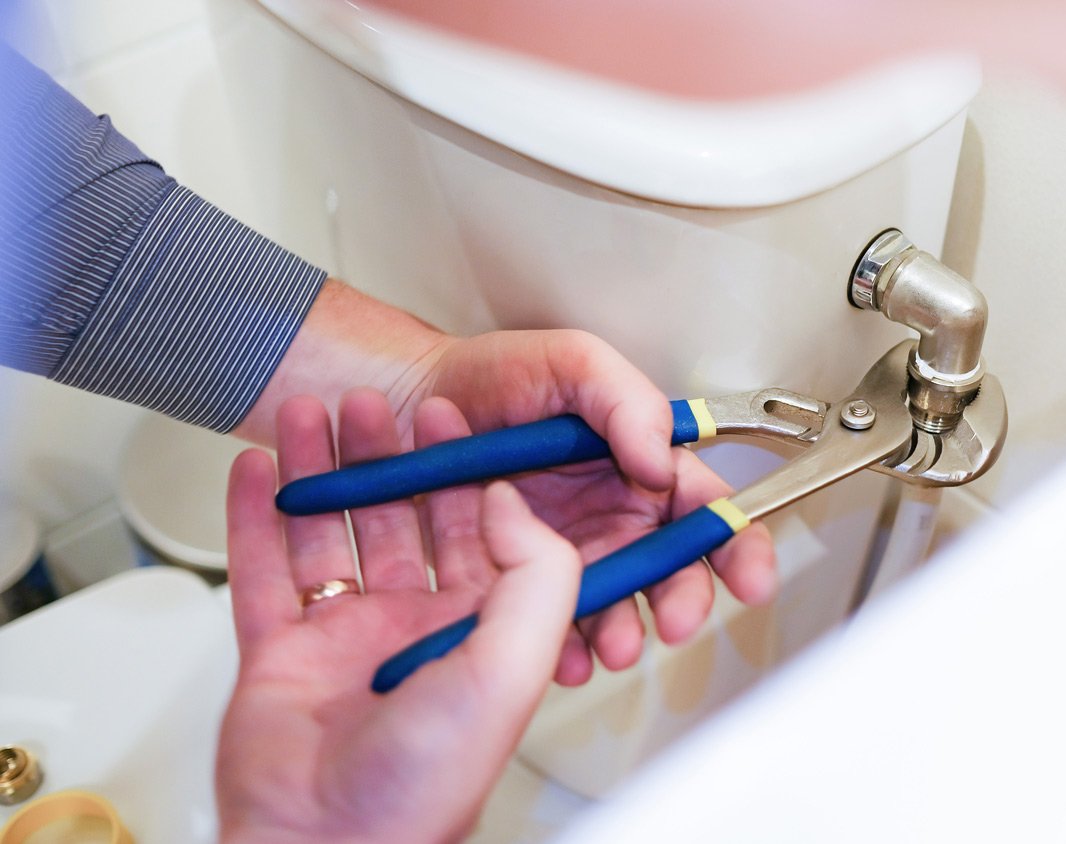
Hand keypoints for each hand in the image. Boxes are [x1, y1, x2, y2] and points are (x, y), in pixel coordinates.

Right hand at [216, 389, 578, 842]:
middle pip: (399, 521)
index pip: (477, 530)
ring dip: (317, 472)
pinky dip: (255, 517)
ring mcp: (345, 639)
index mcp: (479, 630)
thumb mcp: (511, 665)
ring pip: (329, 534)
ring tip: (306, 414)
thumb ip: (534, 575)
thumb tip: (510, 501)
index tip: (447, 415)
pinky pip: (265, 571)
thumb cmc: (427, 781)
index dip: (461, 469)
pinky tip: (254, 471)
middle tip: (369, 400)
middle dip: (384, 457)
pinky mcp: (280, 653)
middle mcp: (415, 629)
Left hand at [418, 328, 776, 683]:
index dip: (738, 545)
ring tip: (613, 645)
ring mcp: (569, 555)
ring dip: (623, 633)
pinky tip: (561, 655)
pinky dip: (559, 646)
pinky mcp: (520, 583)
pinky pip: (548, 624)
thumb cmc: (494, 375)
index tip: (750, 577)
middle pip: (671, 571)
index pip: (705, 507)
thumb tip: (660, 458)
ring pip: (616, 607)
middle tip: (675, 622)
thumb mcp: (570, 362)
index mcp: (643, 468)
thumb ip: (624, 401)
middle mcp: (616, 518)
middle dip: (682, 602)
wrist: (410, 401)